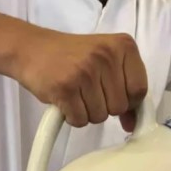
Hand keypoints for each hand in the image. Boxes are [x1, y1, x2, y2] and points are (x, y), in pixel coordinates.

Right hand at [13, 30, 147, 129]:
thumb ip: (124, 88)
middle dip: (104, 107)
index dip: (128, 102)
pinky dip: (72, 116)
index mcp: (123, 46)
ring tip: (75, 92)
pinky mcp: (65, 87)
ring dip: (87, 112)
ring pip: (100, 116)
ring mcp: (85, 71)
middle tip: (88, 91)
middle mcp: (106, 55)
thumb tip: (133, 124)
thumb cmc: (71, 56)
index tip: (112, 96)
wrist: (30, 48)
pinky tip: (65, 99)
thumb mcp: (105, 61)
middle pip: (120, 106)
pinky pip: (80, 120)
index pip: (139, 89)